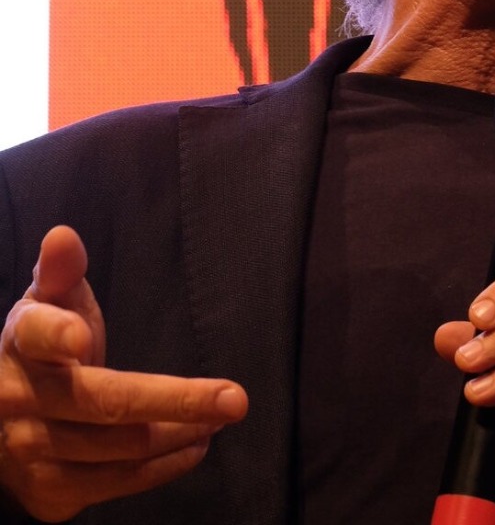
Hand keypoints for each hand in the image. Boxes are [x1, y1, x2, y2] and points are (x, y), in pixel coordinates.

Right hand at [0, 226, 247, 522]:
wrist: (3, 424)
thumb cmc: (43, 351)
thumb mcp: (51, 305)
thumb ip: (62, 272)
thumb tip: (63, 235)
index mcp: (22, 343)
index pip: (37, 334)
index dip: (58, 335)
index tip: (82, 338)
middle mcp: (20, 402)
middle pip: (106, 403)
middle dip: (178, 401)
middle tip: (237, 399)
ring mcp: (32, 453)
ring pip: (121, 449)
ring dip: (181, 434)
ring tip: (222, 415)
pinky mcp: (51, 493)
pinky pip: (118, 483)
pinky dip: (165, 467)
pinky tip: (195, 445)